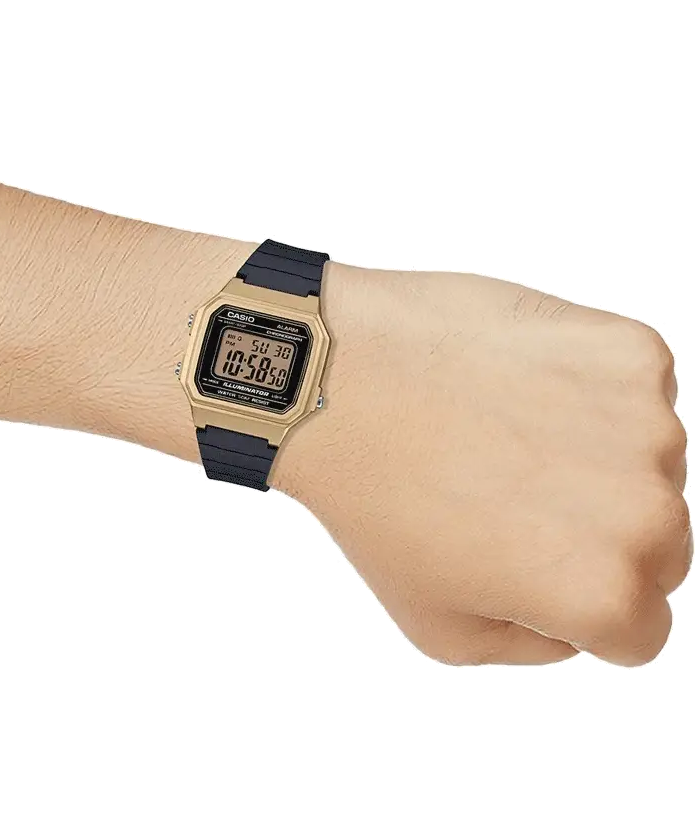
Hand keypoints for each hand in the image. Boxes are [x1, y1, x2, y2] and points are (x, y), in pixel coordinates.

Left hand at [273, 263, 690, 665]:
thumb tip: (574, 625)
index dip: (580, 603)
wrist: (338, 379)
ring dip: (595, 461)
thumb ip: (530, 645)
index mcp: (601, 592)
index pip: (640, 627)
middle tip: (511, 500)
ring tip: (503, 440)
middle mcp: (644, 512)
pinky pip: (635, 394)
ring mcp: (643, 423)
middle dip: (597, 537)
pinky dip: (590, 396)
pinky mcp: (629, 353)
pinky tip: (518, 392)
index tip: (532, 565)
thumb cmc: (374, 496)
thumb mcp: (439, 624)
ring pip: (649, 467)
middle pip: (659, 547)